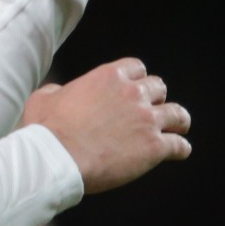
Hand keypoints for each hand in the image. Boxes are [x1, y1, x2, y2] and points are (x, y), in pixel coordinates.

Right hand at [21, 58, 189, 193]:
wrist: (58, 158)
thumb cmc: (47, 129)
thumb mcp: (43, 98)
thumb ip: (57, 91)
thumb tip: (59, 93)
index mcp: (109, 77)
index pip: (137, 68)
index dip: (137, 79)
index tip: (134, 89)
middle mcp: (133, 93)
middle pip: (159, 87)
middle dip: (156, 98)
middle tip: (151, 110)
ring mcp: (147, 120)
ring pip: (177, 114)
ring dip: (177, 120)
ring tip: (178, 128)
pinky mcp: (155, 147)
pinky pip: (179, 146)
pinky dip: (180, 149)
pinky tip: (178, 152)